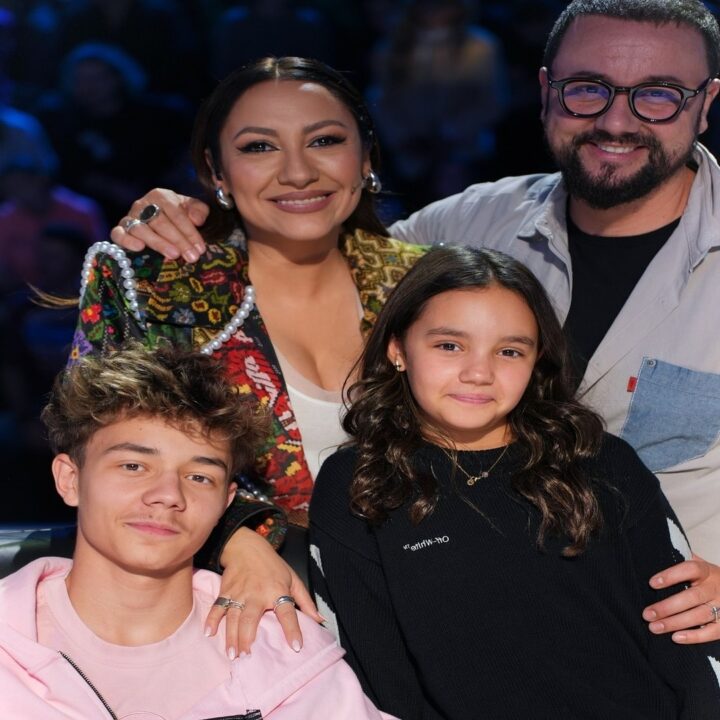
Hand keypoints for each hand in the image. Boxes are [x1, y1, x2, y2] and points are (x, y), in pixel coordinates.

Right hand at [110, 188, 209, 261]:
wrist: (158, 220)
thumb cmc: (177, 215)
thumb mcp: (191, 209)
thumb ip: (198, 210)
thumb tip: (197, 220)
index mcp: (161, 196)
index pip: (177, 213)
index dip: (190, 231)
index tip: (200, 248)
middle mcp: (143, 204)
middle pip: (160, 222)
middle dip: (178, 240)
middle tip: (191, 256)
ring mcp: (130, 217)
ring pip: (142, 229)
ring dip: (158, 243)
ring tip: (173, 255)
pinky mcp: (119, 229)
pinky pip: (118, 234)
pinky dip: (127, 240)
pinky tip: (139, 248)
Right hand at [205, 527, 322, 658]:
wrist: (247, 546)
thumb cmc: (272, 566)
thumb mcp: (293, 578)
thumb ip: (305, 601)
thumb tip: (319, 620)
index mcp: (277, 590)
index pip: (287, 612)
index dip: (292, 629)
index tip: (296, 647)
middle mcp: (257, 593)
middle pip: (252, 617)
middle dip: (248, 637)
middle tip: (247, 656)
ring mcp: (239, 592)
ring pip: (233, 616)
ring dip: (231, 636)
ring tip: (233, 654)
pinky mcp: (226, 591)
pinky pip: (217, 607)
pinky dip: (211, 619)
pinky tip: (208, 633)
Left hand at [643, 553, 719, 643]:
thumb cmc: (706, 578)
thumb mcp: (697, 565)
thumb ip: (678, 561)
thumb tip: (653, 556)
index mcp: (707, 571)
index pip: (690, 569)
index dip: (671, 576)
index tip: (652, 583)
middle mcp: (716, 588)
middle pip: (692, 597)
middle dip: (667, 607)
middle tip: (647, 614)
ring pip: (699, 616)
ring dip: (675, 623)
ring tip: (654, 627)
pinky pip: (712, 632)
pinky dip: (694, 636)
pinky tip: (675, 637)